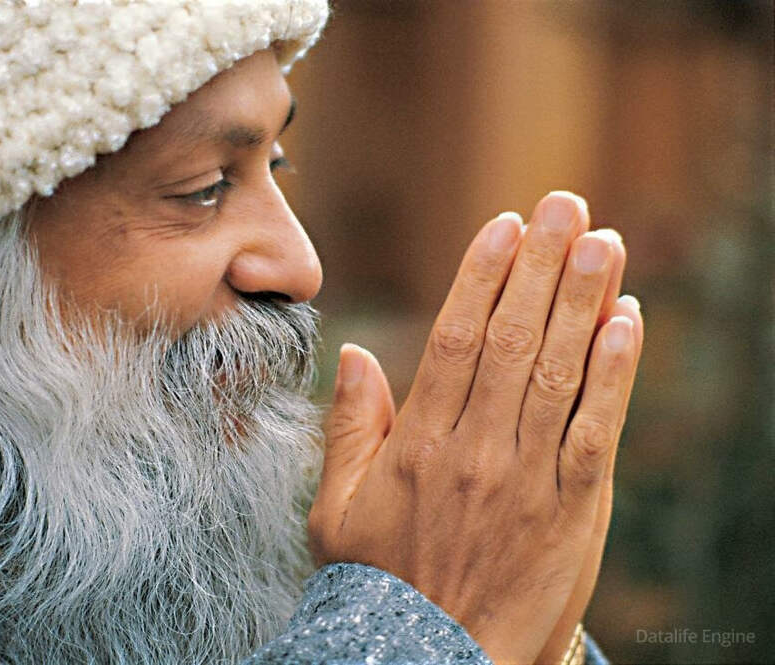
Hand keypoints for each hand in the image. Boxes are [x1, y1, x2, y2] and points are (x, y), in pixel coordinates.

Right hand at [309, 192, 642, 664]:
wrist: (435, 662)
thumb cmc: (378, 583)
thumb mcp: (336, 510)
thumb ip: (349, 428)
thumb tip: (354, 354)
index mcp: (416, 447)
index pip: (456, 342)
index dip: (482, 277)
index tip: (502, 226)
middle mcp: (475, 453)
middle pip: (513, 342)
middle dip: (540, 266)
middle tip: (564, 204)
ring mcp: (527, 482)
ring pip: (558, 375)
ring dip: (584, 302)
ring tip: (603, 241)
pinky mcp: (573, 513)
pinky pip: (597, 432)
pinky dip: (615, 375)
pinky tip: (627, 323)